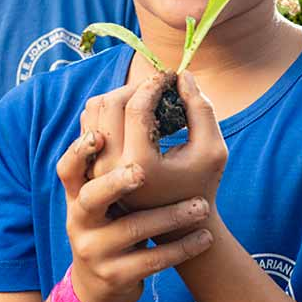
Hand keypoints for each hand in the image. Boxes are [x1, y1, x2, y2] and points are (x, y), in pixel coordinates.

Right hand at [56, 129, 214, 301]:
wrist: (104, 280)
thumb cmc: (111, 222)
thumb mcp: (99, 193)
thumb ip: (109, 157)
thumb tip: (137, 103)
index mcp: (76, 193)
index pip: (70, 167)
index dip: (81, 150)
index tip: (101, 134)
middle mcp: (80, 219)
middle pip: (92, 197)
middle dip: (117, 182)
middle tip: (142, 172)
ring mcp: (96, 249)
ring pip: (133, 230)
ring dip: (171, 217)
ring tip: (201, 207)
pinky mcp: (118, 275)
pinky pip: (153, 261)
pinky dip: (183, 249)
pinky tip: (205, 238)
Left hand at [81, 70, 227, 211]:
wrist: (174, 226)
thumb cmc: (200, 185)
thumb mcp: (213, 151)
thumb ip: (202, 110)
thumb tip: (182, 75)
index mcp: (139, 167)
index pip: (136, 108)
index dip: (154, 84)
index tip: (171, 77)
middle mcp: (108, 168)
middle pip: (110, 103)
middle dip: (136, 86)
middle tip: (159, 86)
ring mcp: (93, 167)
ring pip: (94, 108)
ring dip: (121, 94)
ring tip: (147, 99)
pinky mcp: (88, 163)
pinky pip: (89, 120)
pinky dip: (109, 108)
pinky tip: (133, 113)